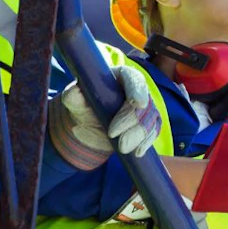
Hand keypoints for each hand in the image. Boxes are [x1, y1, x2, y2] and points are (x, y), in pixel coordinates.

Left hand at [47, 65, 161, 170]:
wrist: (88, 123)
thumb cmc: (82, 106)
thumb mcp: (74, 100)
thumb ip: (73, 95)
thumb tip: (75, 92)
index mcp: (122, 76)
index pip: (134, 79)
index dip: (137, 90)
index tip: (136, 103)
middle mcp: (138, 90)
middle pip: (144, 104)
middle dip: (133, 122)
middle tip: (116, 137)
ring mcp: (145, 107)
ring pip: (151, 120)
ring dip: (138, 136)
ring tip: (122, 148)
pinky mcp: (148, 123)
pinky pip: (153, 132)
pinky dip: (146, 142)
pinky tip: (137, 152)